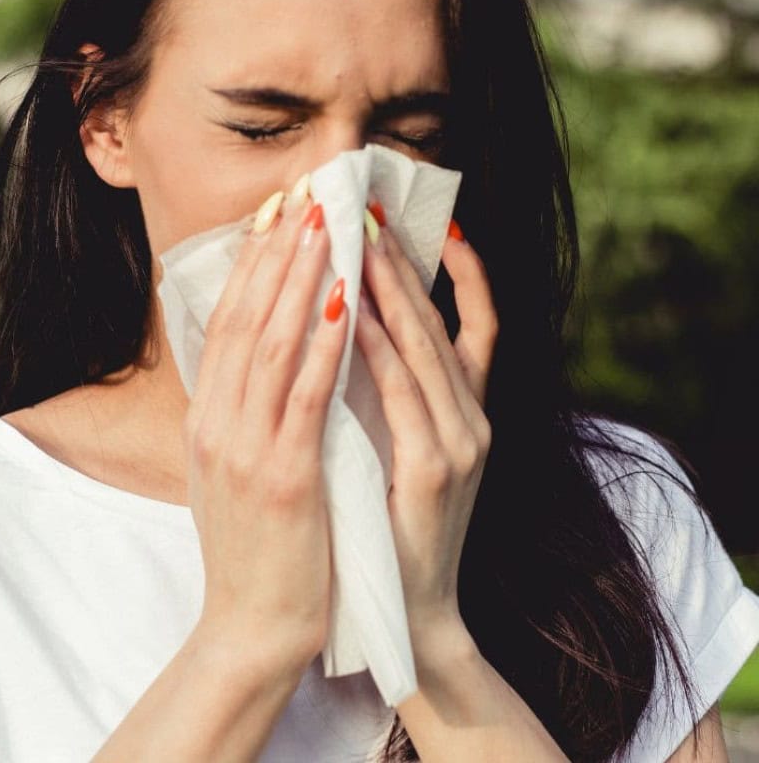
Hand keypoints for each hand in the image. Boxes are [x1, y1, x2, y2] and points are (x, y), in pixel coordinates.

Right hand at [183, 182, 348, 666]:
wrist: (251, 630)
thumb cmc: (254, 556)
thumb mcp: (230, 474)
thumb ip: (241, 418)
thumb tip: (258, 366)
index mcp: (205, 422)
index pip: (224, 324)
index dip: (250, 265)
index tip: (277, 215)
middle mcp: (216, 425)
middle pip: (243, 318)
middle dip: (276, 252)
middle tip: (304, 194)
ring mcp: (245, 448)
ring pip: (271, 343)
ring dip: (301, 278)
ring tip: (326, 225)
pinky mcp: (283, 476)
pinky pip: (305, 394)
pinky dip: (323, 342)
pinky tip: (345, 301)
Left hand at [353, 208, 496, 656]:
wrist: (405, 612)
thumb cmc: (385, 524)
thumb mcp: (391, 445)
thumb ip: (385, 393)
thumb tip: (347, 325)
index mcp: (462, 412)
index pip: (469, 322)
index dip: (455, 270)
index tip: (426, 217)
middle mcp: (472, 419)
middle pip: (441, 321)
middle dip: (403, 262)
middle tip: (368, 206)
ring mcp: (460, 443)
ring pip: (426, 348)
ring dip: (391, 290)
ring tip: (359, 239)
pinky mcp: (436, 470)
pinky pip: (404, 395)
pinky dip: (379, 350)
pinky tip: (352, 314)